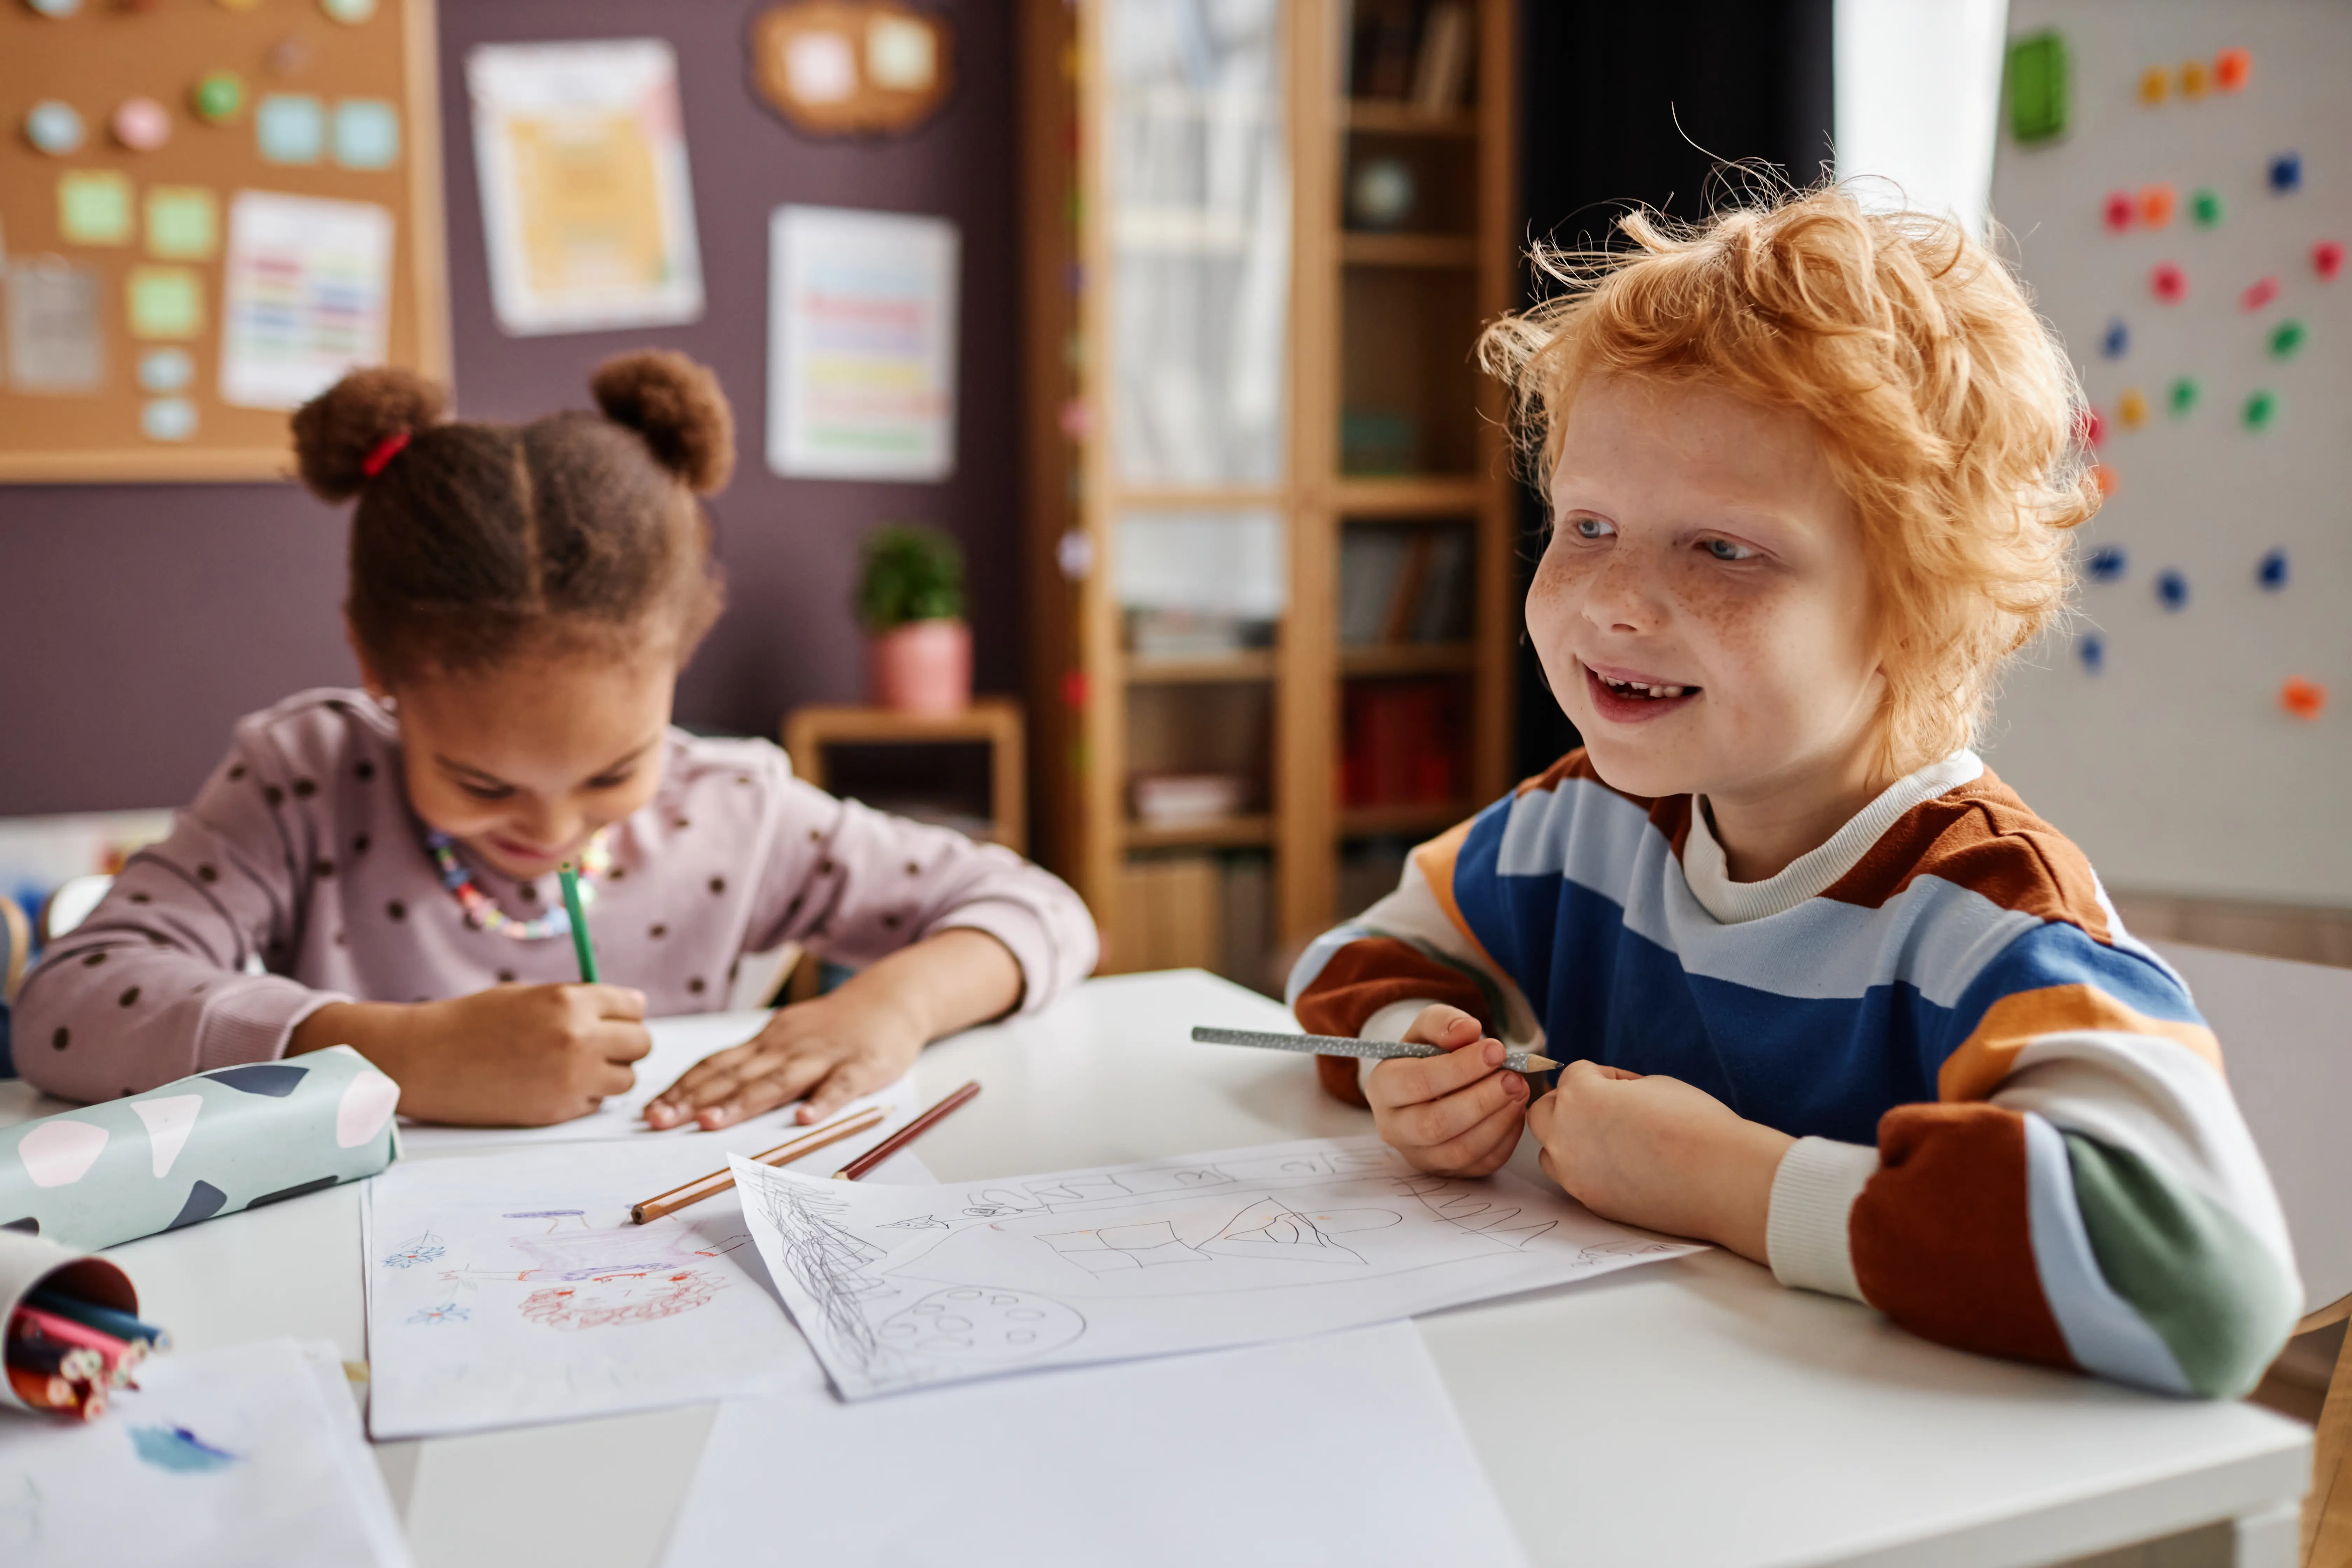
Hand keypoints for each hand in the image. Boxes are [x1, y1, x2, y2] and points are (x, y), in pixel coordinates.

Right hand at [291, 983, 650, 1127]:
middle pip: (641, 1044)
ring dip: (609, 1073)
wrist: (428, 1060)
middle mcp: (580, 1039)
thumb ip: (584, 1001)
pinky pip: (597, 1103)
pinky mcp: (559, 1111)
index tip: (610, 1019)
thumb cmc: (476, 1021)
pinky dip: (585, 1096)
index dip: (624, 1014)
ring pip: (626, 1079)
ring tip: (572, 1066)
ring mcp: (572, 1079)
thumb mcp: (533, 995)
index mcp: (572, 1001)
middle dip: (624, 1044)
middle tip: (598, 1045)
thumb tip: (636, 1005)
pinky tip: (551, 1084)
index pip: (634, 1008)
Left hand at [643, 986, 924, 1130]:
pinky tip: (805, 1120)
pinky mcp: (860, 1067)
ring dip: (742, 1103)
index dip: (681, 1089)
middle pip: (735, 1076)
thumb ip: (752, 1065)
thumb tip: (703, 1092)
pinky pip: (840, 1087)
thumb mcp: (785, 1038)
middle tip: (658, 1120)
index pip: (715, 1066)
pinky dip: (822, 1103)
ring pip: (777, 1082)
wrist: (890, 999)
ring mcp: (822, 1057)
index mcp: (766, 1045)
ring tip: (711, 1123)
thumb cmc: (832, 1027)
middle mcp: (786, 1049)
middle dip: (694, 1100)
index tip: (650, 1110)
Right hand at [1362, 1003, 1529, 1177]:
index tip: (1496, 1050)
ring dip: (1497, 1121)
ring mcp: (1419, 1156)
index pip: (1418, 1082)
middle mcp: (1393, 1128)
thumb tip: (1468, 1030)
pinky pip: (1480, 1165)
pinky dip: (1505, 1139)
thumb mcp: (1428, 1028)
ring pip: (1459, 1151)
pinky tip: (1516, 1111)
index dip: (1460, 1068)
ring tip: (1520, 1090)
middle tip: (1513, 1077)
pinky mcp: (1446, 1172)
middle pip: (1435, 1124)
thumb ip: (1444, 1022)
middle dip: (1481, 1100)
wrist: (1426, 1085)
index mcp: (1382, 1087)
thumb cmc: (1427, 1055)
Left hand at [1527, 1061, 1792, 1261]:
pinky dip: (1589, 1169)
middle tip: (1606, 1109)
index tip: (1631, 1087)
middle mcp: (1566, 1136)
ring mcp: (1575, 1174)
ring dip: (1571, 1139)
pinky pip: (1575, 1179)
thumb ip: (1617, 1089)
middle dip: (1570, 1104)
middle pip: (1544, 1111)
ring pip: (1551, 1149)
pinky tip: (1624, 1168)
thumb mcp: (1654, 1085)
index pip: (1574, 1075)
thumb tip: (1608, 1097)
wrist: (1722, 1179)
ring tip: (1612, 1140)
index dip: (1605, 1076)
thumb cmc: (1695, 1125)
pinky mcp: (1591, 1202)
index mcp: (1579, 1097)